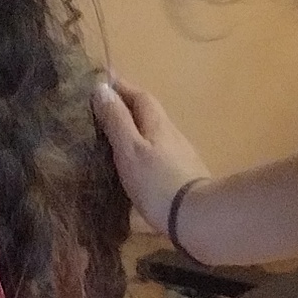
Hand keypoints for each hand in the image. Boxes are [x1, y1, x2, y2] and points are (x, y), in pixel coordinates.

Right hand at [93, 76, 211, 238]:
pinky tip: (133, 161)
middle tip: (102, 108)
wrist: (195, 216)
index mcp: (157, 123)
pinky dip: (141, 147)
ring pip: (153, 132)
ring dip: (134, 127)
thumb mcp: (129, 149)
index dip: (121, 86)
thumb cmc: (157, 181)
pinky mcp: (181, 173)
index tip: (101, 80)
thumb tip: (101, 88)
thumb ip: (116, 120)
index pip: (139, 95)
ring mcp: (179, 154)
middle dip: (126, 106)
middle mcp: (171, 133)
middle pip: (148, 112)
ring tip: (112, 135)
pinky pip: (156, 150)